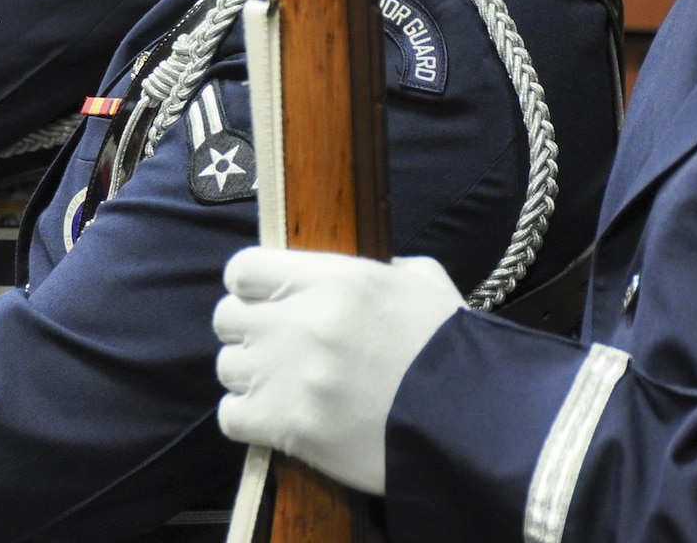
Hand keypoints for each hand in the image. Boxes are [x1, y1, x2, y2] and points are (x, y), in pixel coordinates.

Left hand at [212, 248, 462, 494]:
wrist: (469, 424)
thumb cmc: (450, 351)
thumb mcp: (423, 283)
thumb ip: (381, 269)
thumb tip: (357, 275)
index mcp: (336, 279)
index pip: (244, 269)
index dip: (251, 285)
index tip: (265, 299)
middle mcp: (303, 321)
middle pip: (227, 318)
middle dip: (249, 331)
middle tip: (276, 346)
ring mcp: (291, 375)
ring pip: (227, 366)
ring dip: (251, 375)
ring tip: (283, 385)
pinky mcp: (288, 427)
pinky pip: (231, 415)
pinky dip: (248, 418)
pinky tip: (277, 417)